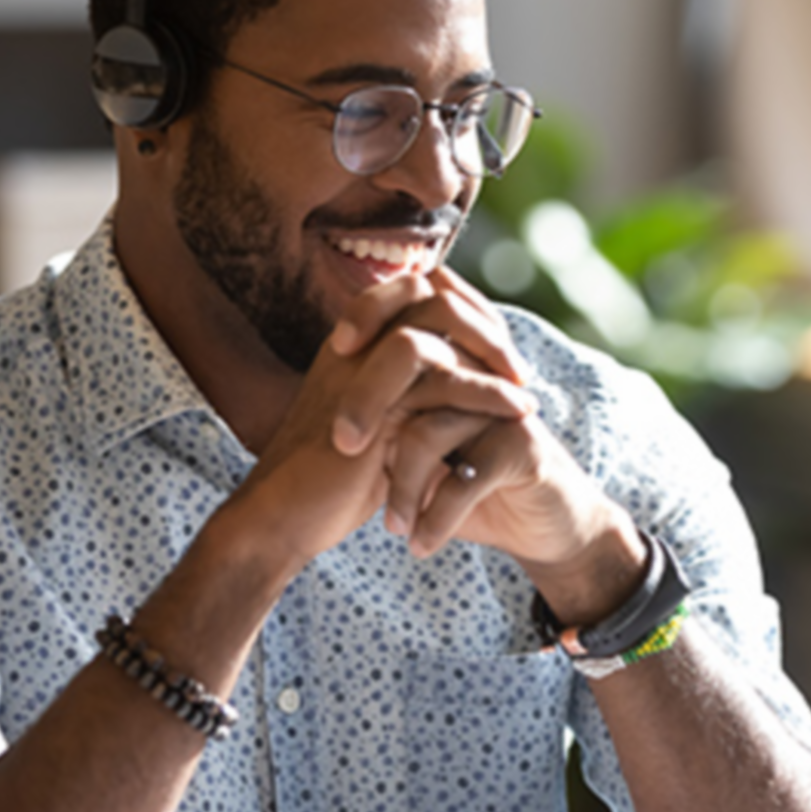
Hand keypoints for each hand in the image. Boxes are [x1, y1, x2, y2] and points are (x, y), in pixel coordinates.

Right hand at [220, 271, 536, 570]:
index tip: (497, 348)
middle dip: (483, 324)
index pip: (413, 291)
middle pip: (427, 294)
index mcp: (352, 343)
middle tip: (519, 367)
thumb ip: (409, 397)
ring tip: (526, 394)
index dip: (462, 308)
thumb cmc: (331, 481)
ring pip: (435, 330)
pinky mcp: (370, 407)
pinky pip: (440, 381)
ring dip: (492, 355)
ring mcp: (357, 370)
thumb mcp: (379, 427)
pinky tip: (516, 412)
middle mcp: (352, 346)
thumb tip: (460, 382)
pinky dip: (487, 393)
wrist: (284, 520)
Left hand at [332, 267, 647, 622]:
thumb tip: (317, 407)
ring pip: (429, 429)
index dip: (371, 310)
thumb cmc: (473, 483)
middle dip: (367, 404)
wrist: (544, 525)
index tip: (335, 348)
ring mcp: (504, 407)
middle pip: (415, 360)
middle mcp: (482, 372)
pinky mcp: (524, 448)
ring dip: (402, 485)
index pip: (413, 303)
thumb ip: (389, 417)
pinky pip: (464, 478)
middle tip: (343, 448)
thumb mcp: (427, 448)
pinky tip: (420, 544)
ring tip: (390, 527)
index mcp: (458, 358)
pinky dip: (435, 517)